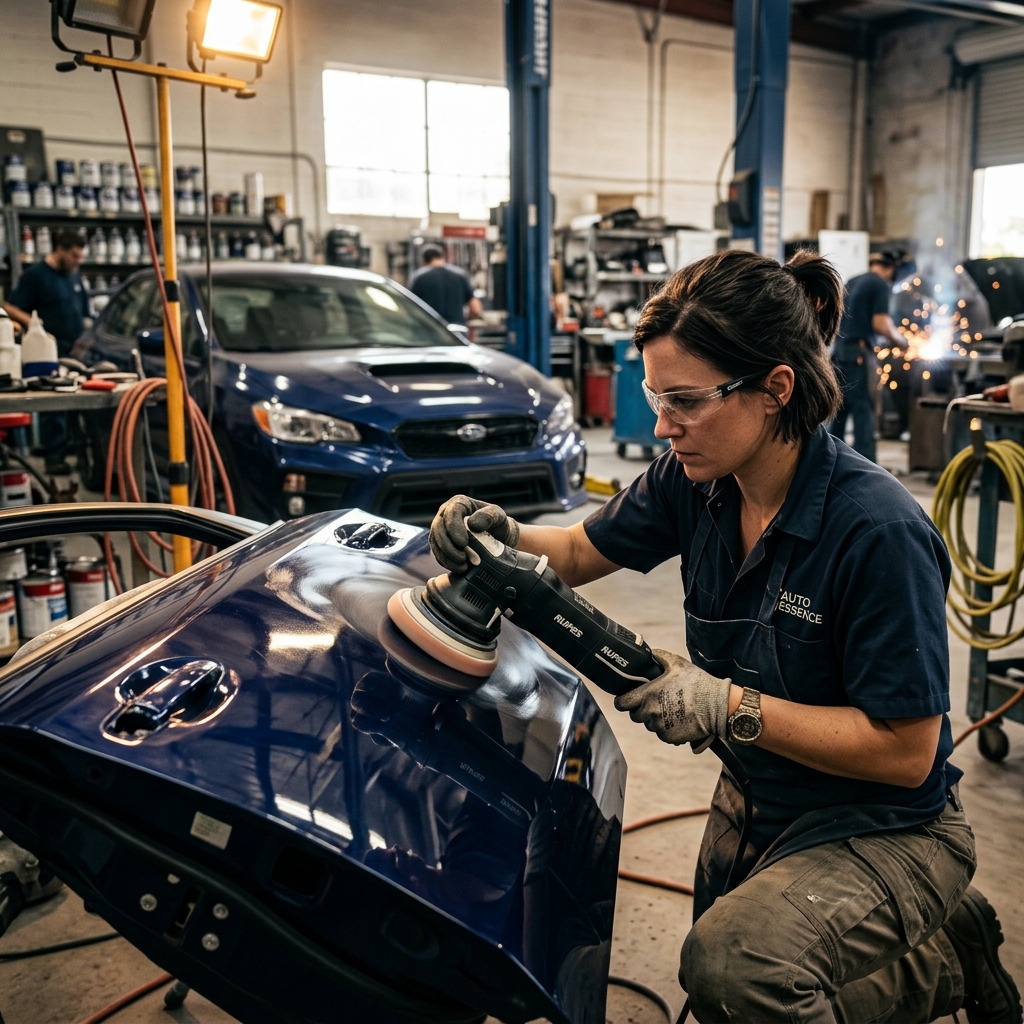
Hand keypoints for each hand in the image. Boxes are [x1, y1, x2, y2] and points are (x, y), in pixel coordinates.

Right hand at [429, 494, 519, 572]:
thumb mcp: (499, 517)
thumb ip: (489, 516)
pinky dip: (446, 562)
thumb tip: (472, 524)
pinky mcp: (440, 543)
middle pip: (438, 528)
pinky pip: (437, 553)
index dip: (454, 527)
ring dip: (446, 557)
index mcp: (460, 503)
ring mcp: (441, 528)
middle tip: (462, 559)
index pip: (451, 512)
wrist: (497, 538)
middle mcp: (446, 513)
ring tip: (462, 566)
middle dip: (448, 546)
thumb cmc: (498, 524)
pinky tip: (459, 568)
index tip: (463, 543)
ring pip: (435, 542)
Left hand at [614, 649, 731, 745]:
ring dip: (655, 719)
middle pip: (635, 715)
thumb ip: (658, 657)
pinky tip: (678, 719)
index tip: (629, 698)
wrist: (717, 705)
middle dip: (642, 709)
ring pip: (649, 725)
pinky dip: (667, 728)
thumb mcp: (676, 663)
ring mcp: (659, 727)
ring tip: (671, 709)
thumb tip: (648, 654)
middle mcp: (650, 713)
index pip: (621, 703)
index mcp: (647, 695)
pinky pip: (662, 734)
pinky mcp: (669, 737)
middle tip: (656, 701)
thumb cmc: (696, 682)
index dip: (623, 700)